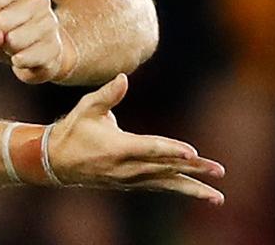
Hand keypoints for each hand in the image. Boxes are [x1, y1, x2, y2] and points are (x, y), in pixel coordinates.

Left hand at [0, 0, 76, 83]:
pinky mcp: (55, 48)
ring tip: (10, 47)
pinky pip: (37, 54)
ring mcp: (51, 23)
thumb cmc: (1, 32)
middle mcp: (40, 0)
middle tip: (1, 35)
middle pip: (16, 12)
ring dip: (13, 44)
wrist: (26, 54)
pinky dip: (23, 59)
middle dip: (3, 28)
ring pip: (29, 33)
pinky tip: (17, 59)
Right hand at [50, 74, 224, 201]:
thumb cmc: (73, 131)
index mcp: (118, 148)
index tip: (193, 154)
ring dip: (193, 189)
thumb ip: (107, 94)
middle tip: (219, 171)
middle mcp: (127, 167)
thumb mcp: (86, 109)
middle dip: (194, 171)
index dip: (172, 150)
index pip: (151, 149)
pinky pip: (160, 187)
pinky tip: (198, 194)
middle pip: (166, 168)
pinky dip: (179, 190)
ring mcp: (130, 178)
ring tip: (217, 197)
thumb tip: (123, 78)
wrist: (56, 162)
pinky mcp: (131, 183)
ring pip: (166, 184)